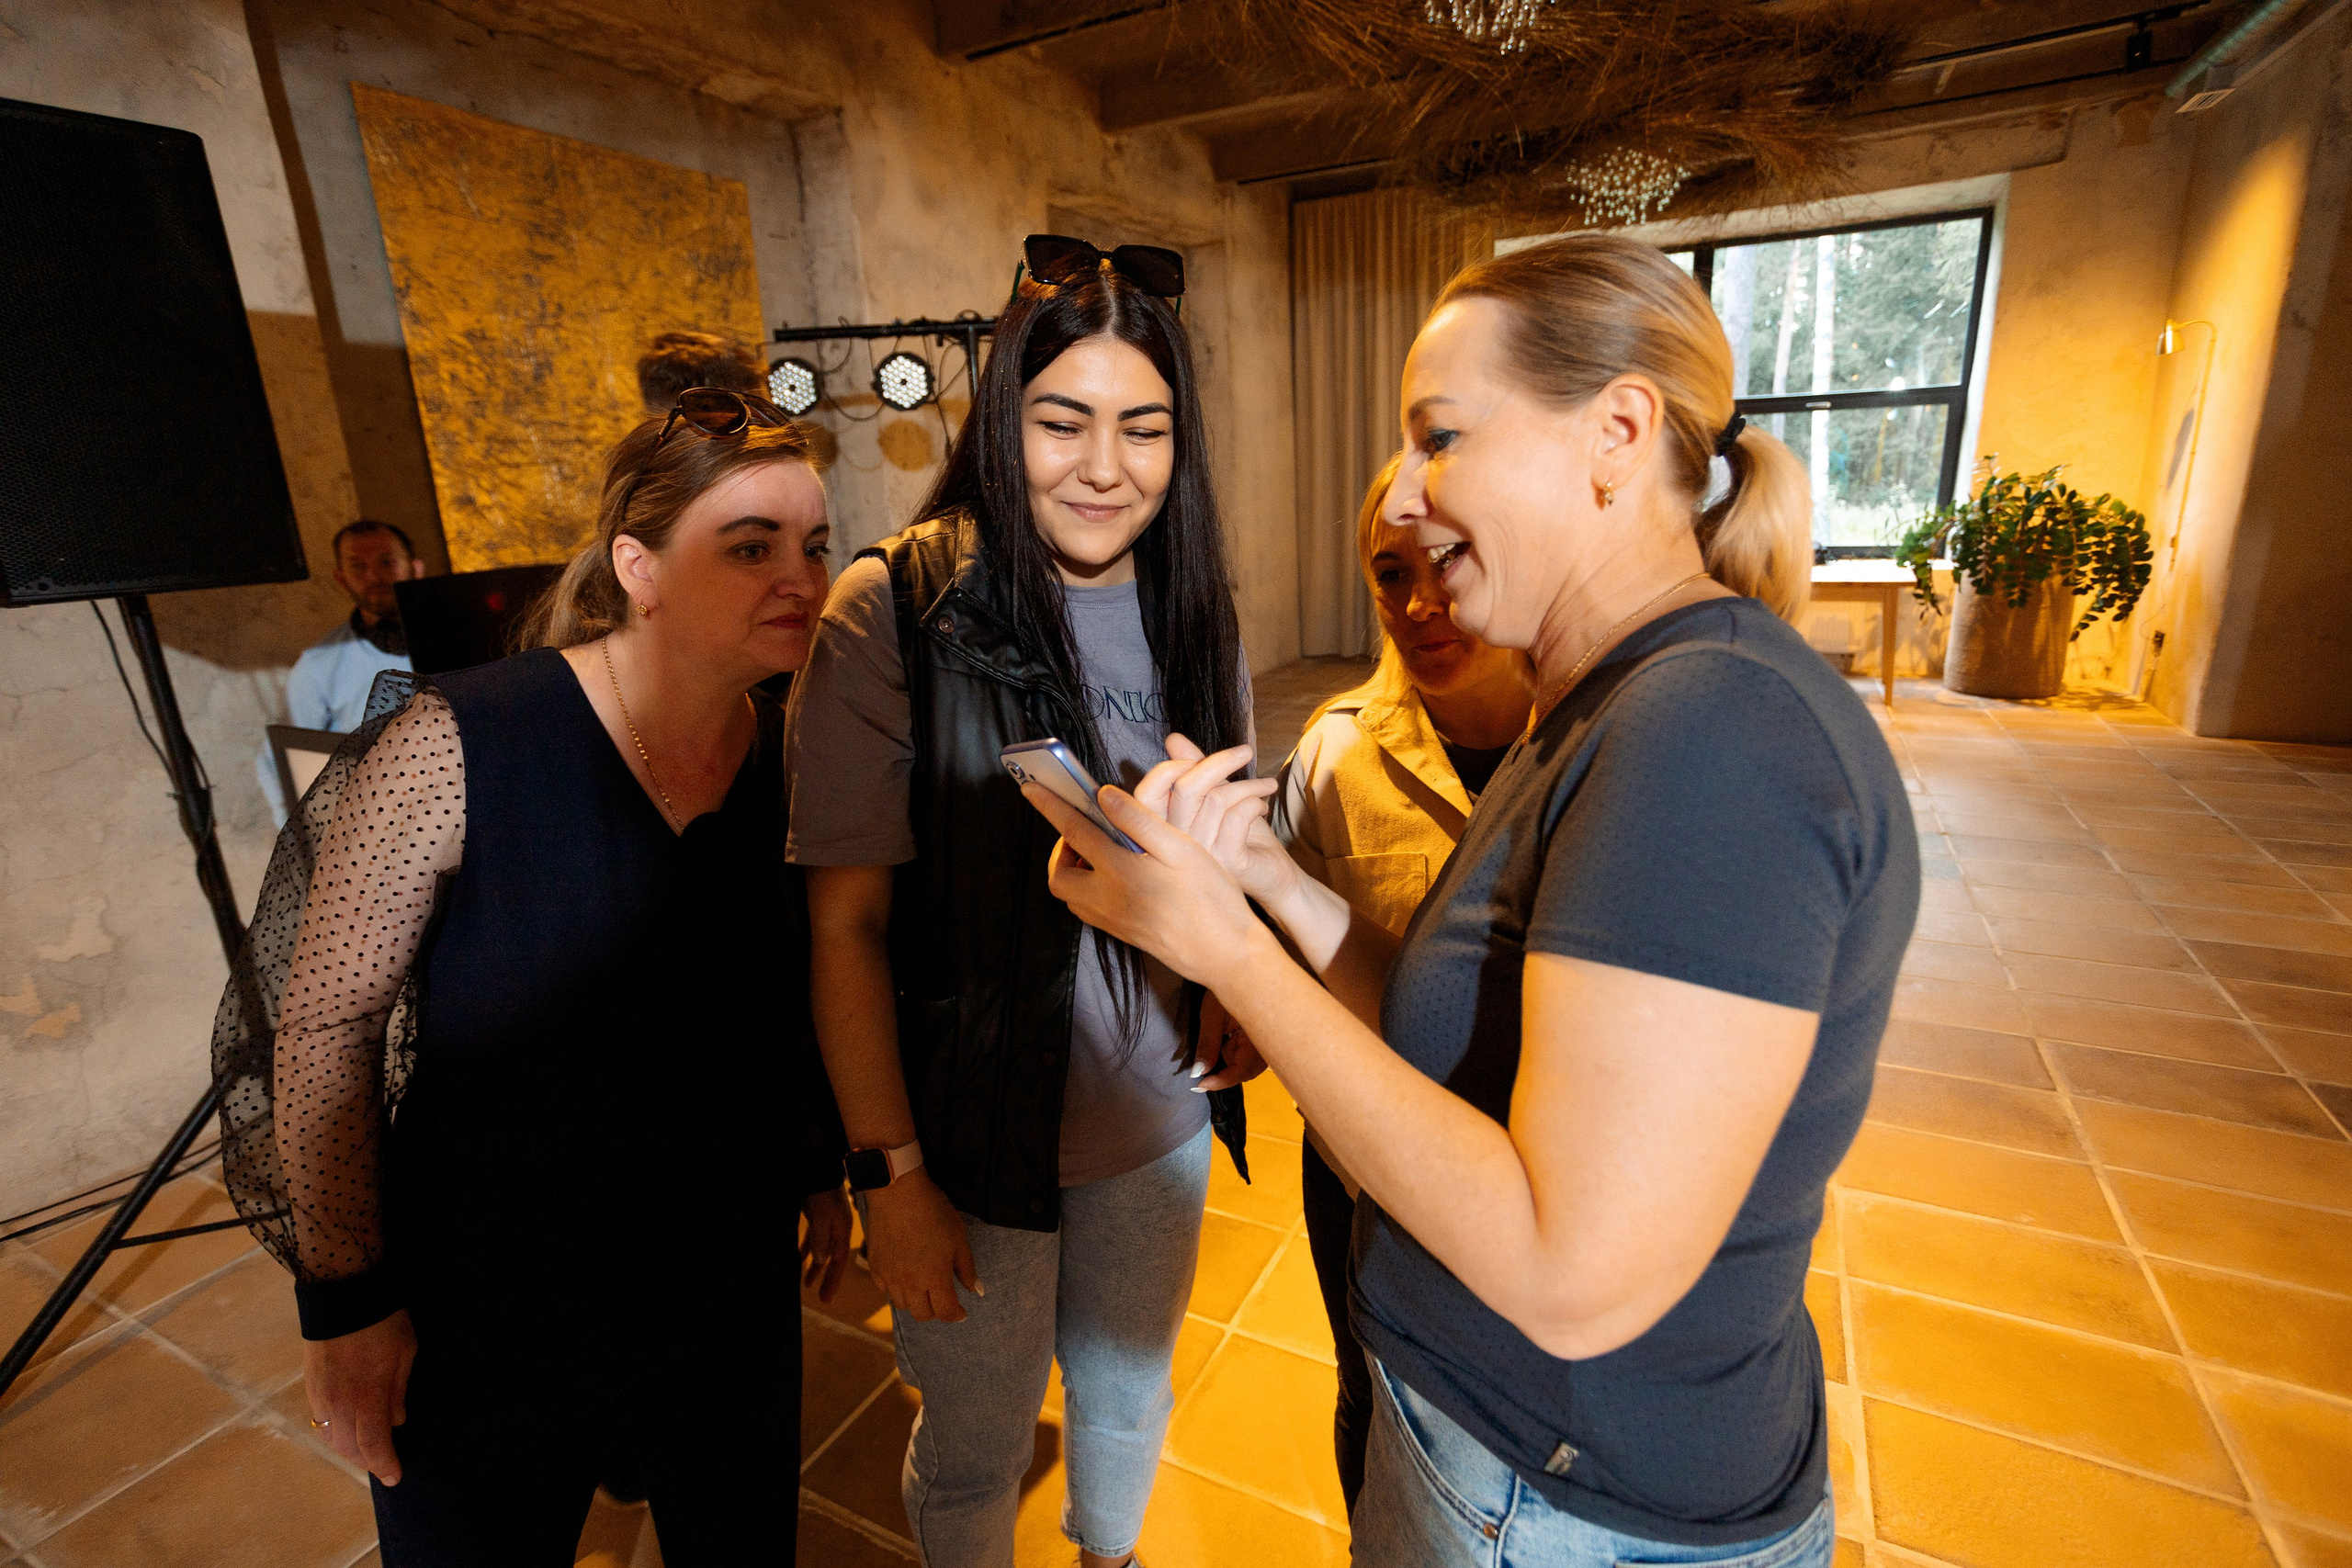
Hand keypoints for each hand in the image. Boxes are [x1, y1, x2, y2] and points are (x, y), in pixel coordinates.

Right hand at [304, 1309, 416, 1484]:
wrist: (343, 1294)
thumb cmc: (382, 1322)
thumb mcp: (404, 1353)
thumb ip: (397, 1391)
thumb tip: (396, 1421)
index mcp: (366, 1396)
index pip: (373, 1445)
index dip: (384, 1464)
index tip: (395, 1476)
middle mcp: (339, 1403)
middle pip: (349, 1448)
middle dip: (368, 1460)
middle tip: (384, 1464)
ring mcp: (321, 1395)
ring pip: (332, 1438)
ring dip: (349, 1450)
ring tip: (367, 1451)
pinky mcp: (310, 1386)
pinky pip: (322, 1422)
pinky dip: (335, 1433)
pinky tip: (347, 1431)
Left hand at [800, 1184, 853, 1302]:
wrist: (817, 1169)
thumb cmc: (821, 1193)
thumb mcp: (822, 1217)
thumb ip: (821, 1239)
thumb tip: (820, 1260)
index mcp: (842, 1231)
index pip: (838, 1262)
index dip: (833, 1281)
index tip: (827, 1300)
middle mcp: (837, 1229)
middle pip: (832, 1260)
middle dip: (826, 1278)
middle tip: (822, 1298)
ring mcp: (828, 1223)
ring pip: (821, 1251)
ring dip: (815, 1267)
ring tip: (807, 1283)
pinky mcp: (817, 1216)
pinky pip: (813, 1239)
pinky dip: (807, 1250)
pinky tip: (800, 1258)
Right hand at [861, 1171, 980, 1322]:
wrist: (897, 1192)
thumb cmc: (933, 1211)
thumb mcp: (958, 1238)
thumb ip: (966, 1268)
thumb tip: (976, 1290)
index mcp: (935, 1278)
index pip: (946, 1312)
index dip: (956, 1315)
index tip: (961, 1311)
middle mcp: (910, 1283)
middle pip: (923, 1314)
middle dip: (936, 1311)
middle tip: (943, 1300)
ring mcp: (890, 1277)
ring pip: (903, 1305)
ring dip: (916, 1302)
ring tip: (924, 1287)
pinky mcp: (875, 1267)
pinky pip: (885, 1290)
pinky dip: (896, 1289)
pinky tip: (904, 1275)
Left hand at [1025, 778, 1270, 985]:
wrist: (1225, 954)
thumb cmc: (1211, 899)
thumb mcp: (1181, 849)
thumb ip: (1138, 820)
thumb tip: (1104, 795)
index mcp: (1120, 873)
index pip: (1073, 831)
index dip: (1049, 805)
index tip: (1029, 787)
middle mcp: (1107, 901)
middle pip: (1058, 875)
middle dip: (1059, 851)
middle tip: (1084, 831)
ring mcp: (1113, 922)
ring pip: (1071, 895)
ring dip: (1073, 870)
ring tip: (1100, 852)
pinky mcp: (1123, 934)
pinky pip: (1088, 909)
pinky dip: (1089, 888)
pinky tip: (1117, 877)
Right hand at [1132, 733, 1300, 911]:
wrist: (1273, 874)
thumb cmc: (1242, 834)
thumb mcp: (1217, 794)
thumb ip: (1195, 769)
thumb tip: (1173, 739)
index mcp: (1165, 829)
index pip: (1146, 795)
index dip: (1168, 769)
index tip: (1198, 758)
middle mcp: (1175, 847)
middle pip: (1185, 789)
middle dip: (1219, 762)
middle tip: (1245, 753)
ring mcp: (1200, 858)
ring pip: (1217, 798)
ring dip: (1249, 784)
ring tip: (1265, 787)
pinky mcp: (1228, 862)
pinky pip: (1237, 815)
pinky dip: (1255, 802)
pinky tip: (1262, 807)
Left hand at [1195, 991, 1266, 1090]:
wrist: (1240, 965)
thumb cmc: (1226, 983)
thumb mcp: (1212, 1014)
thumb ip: (1207, 1045)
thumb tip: (1199, 1072)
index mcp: (1259, 1036)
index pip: (1241, 1071)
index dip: (1220, 1082)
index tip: (1198, 1085)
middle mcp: (1267, 1042)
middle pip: (1246, 1072)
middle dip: (1224, 1074)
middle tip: (1201, 1073)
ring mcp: (1265, 1040)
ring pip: (1247, 1065)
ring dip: (1228, 1063)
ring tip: (1214, 1048)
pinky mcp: (1260, 1037)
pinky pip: (1247, 1054)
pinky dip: (1233, 1053)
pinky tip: (1224, 1040)